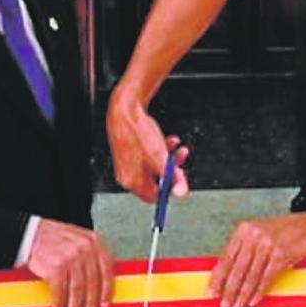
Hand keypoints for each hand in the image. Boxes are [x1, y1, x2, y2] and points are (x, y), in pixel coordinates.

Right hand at [26, 219, 114, 306]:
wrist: (31, 234)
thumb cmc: (54, 237)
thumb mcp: (79, 239)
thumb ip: (91, 255)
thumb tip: (99, 281)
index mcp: (94, 241)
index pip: (107, 270)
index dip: (106, 289)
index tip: (104, 302)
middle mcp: (85, 248)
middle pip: (92, 282)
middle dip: (90, 302)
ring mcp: (71, 257)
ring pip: (78, 289)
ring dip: (75, 306)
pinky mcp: (56, 267)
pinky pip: (60, 290)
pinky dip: (59, 302)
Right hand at [106, 85, 188, 202]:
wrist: (124, 109)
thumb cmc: (138, 134)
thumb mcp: (160, 158)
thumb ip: (171, 177)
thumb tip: (180, 193)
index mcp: (132, 181)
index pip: (154, 197)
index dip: (169, 189)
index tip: (179, 178)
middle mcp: (127, 175)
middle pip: (155, 180)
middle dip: (171, 169)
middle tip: (180, 160)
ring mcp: (127, 163)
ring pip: (153, 165)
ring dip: (168, 157)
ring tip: (177, 146)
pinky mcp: (128, 151)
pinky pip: (147, 155)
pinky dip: (160, 148)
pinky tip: (168, 139)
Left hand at [208, 211, 305, 306]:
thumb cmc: (285, 232)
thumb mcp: (259, 234)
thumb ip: (243, 251)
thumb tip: (227, 276)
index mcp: (243, 230)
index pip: (225, 257)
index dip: (217, 277)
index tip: (211, 291)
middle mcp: (253, 236)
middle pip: (236, 269)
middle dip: (228, 290)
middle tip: (222, 304)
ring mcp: (267, 245)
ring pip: (250, 276)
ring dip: (242, 295)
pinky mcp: (280, 255)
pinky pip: (266, 278)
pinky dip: (258, 292)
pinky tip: (253, 301)